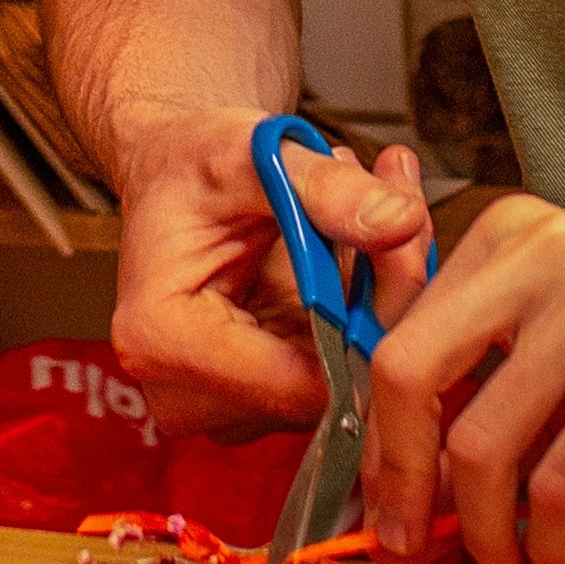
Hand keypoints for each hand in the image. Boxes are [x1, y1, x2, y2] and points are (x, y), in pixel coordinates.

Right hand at [106, 104, 431, 434]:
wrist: (170, 175)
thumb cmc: (193, 163)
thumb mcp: (254, 153)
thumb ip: (328, 189)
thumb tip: (401, 222)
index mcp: (162, 336)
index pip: (300, 382)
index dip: (368, 325)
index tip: (402, 244)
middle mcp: (179, 392)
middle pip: (324, 389)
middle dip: (377, 305)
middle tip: (398, 215)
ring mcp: (215, 410)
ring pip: (337, 387)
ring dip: (371, 309)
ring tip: (366, 225)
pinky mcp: (247, 405)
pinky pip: (330, 379)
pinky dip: (355, 321)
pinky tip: (353, 257)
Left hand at [361, 195, 564, 563]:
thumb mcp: (558, 307)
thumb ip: (478, 356)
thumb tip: (394, 468)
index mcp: (506, 233)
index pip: (401, 345)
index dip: (383, 441)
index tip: (386, 507)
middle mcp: (541, 253)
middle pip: (416, 380)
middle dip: (406, 482)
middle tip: (413, 549)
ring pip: (488, 449)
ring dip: (485, 532)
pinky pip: (562, 484)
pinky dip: (549, 541)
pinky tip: (559, 559)